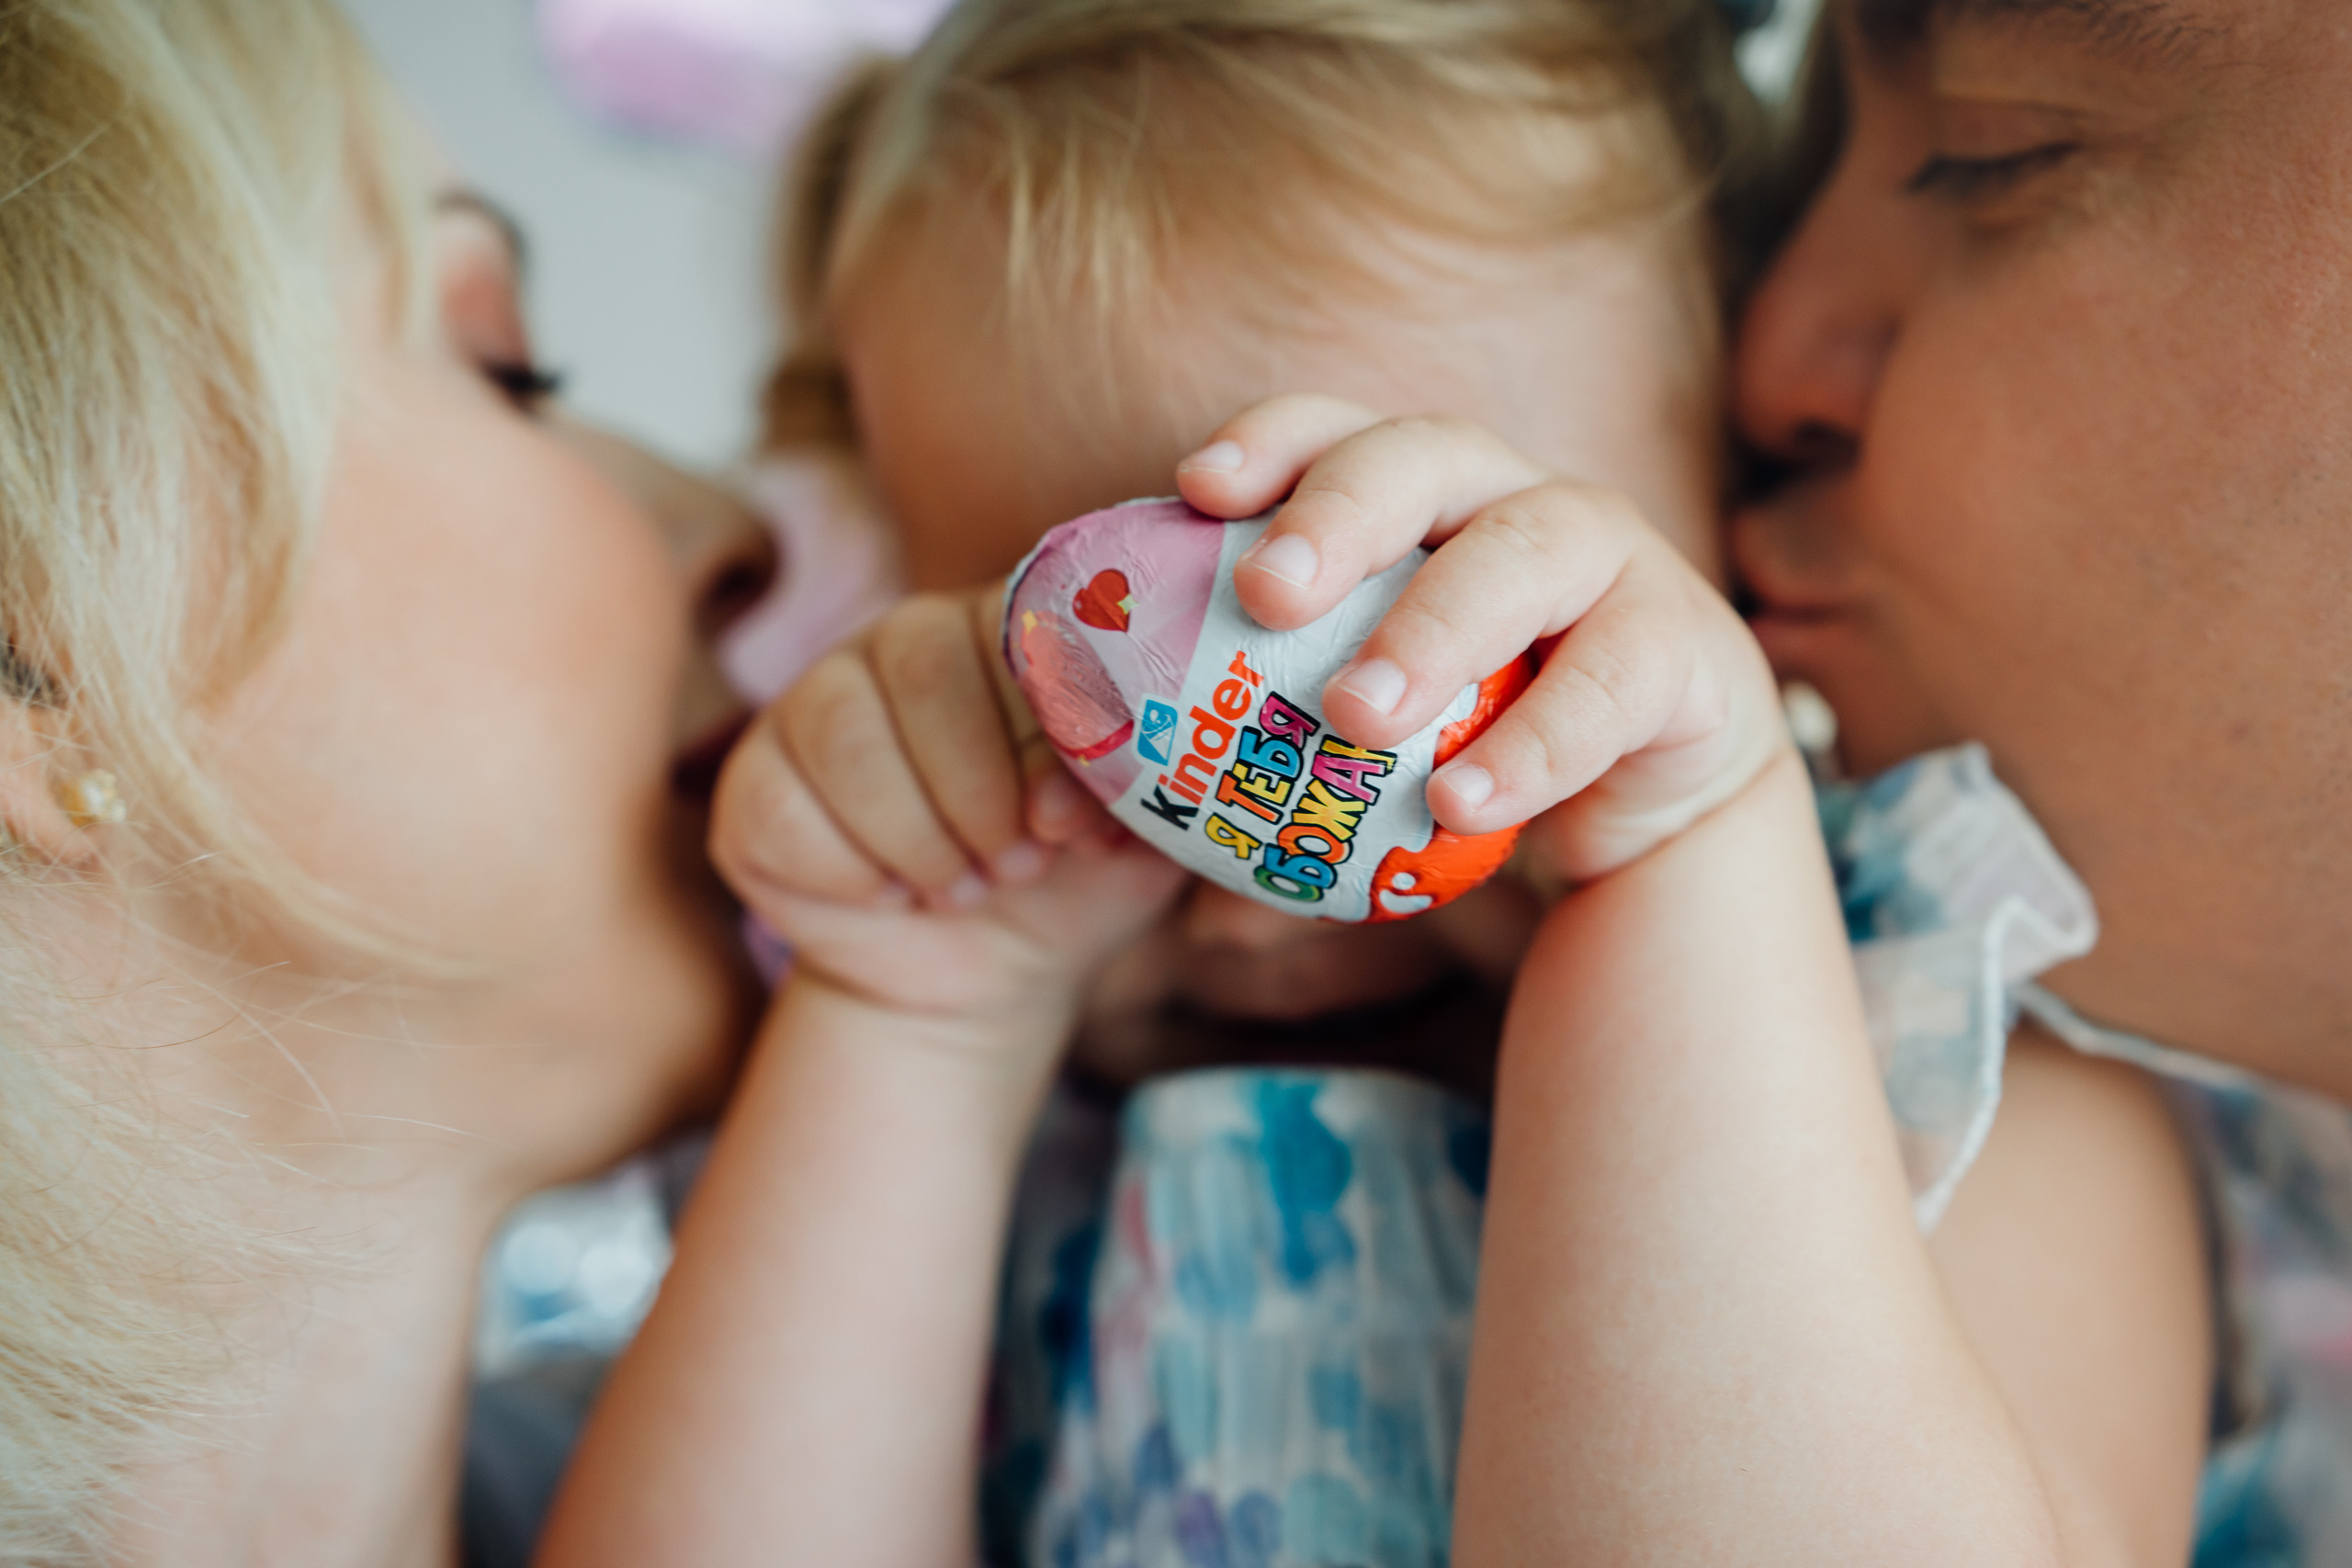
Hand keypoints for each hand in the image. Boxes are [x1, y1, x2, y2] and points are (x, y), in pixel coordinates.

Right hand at [710, 585, 1187, 1044]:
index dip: (1039, 737)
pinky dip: (847, 873)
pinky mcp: (757, 778)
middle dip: (975, 791)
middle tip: (1017, 866)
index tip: (1066, 828)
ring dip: (916, 837)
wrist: (994, 972)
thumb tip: (1126, 768)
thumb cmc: (1077, 877)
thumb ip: (1159, 778)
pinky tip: (891, 897)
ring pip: (843, 735)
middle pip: (918, 669)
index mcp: (1010, 627)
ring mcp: (817, 699)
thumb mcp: (1143, 832)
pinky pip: (780, 807)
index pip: (1014, 634)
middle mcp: (906, 639)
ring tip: (963, 888)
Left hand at [1176, 395, 1786, 880]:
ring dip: (1433, 626)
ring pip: (1527, 552)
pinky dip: (1535, 742)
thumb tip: (1076, 827)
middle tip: (1264, 593)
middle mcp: (1515, 503)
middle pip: (1428, 456)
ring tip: (1355, 714)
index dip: (1272, 440)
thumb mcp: (1344, 754)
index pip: (1338, 430)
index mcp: (1423, 502)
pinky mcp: (1683, 656)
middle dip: (1341, 511)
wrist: (1636, 822)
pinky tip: (1461, 802)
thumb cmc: (1462, 756)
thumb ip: (1230, 777)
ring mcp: (1613, 566)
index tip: (1193, 489)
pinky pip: (1612, 682)